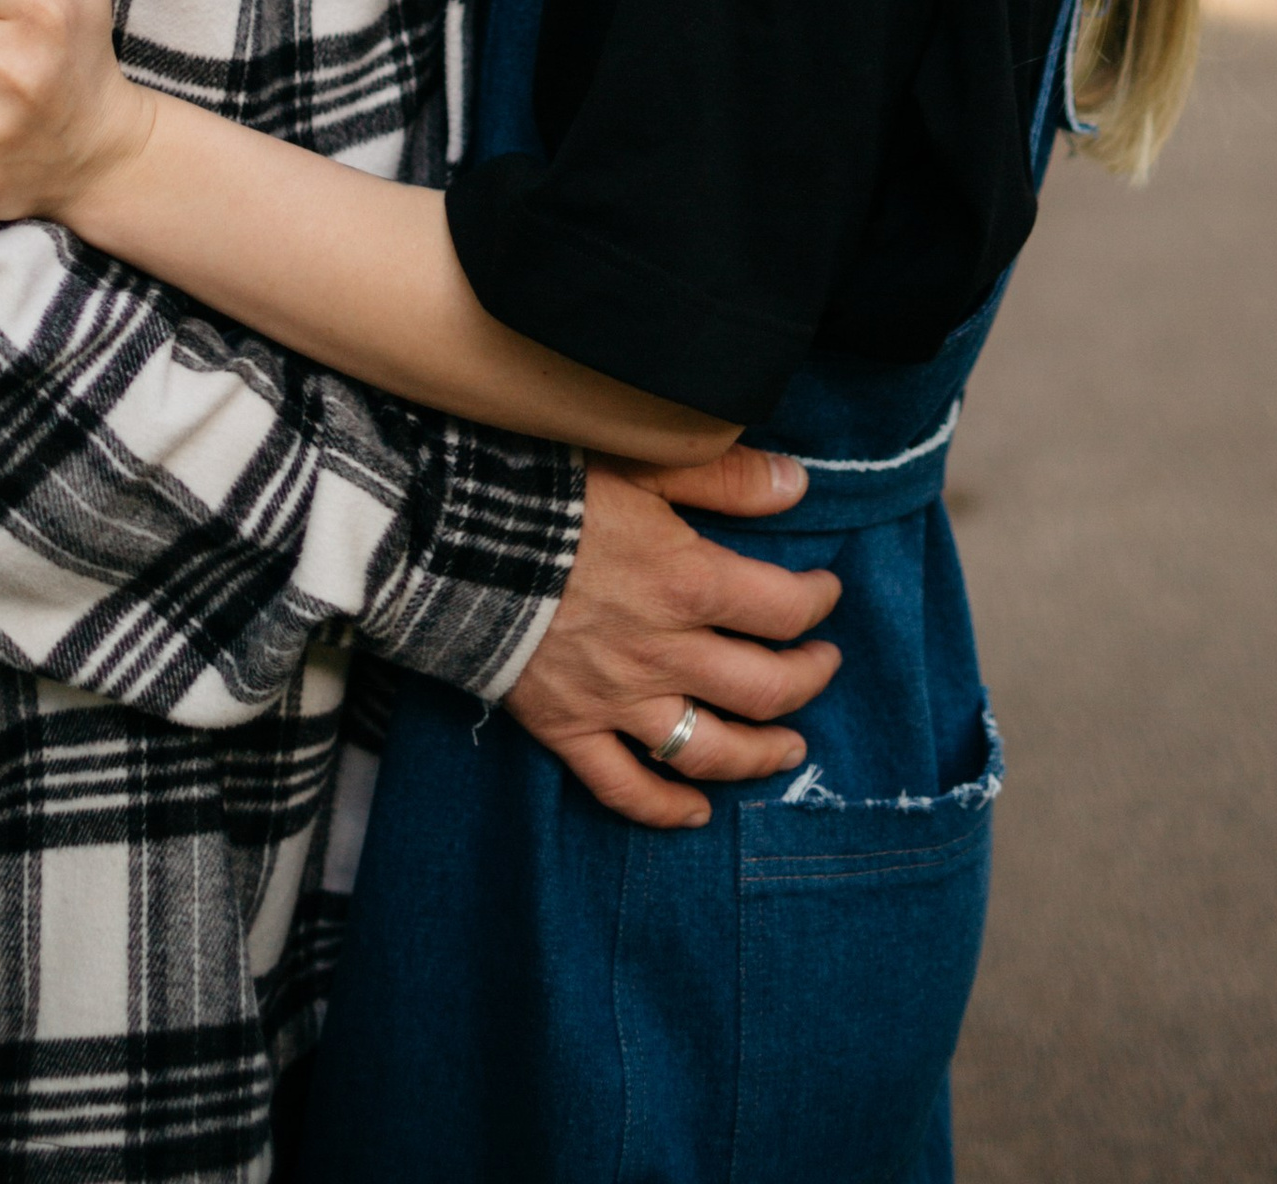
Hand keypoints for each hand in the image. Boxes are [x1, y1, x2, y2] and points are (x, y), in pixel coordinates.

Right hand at [505, 454, 840, 833]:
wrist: (450, 538)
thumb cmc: (551, 492)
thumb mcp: (645, 464)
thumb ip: (725, 478)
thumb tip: (798, 486)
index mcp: (691, 583)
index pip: (785, 608)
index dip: (818, 603)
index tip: (826, 593)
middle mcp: (665, 653)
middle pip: (764, 688)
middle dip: (807, 679)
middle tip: (822, 666)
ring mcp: (617, 700)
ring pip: (708, 750)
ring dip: (759, 756)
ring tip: (789, 751)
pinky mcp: (568, 729)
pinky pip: (623, 788)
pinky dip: (663, 809)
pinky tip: (694, 812)